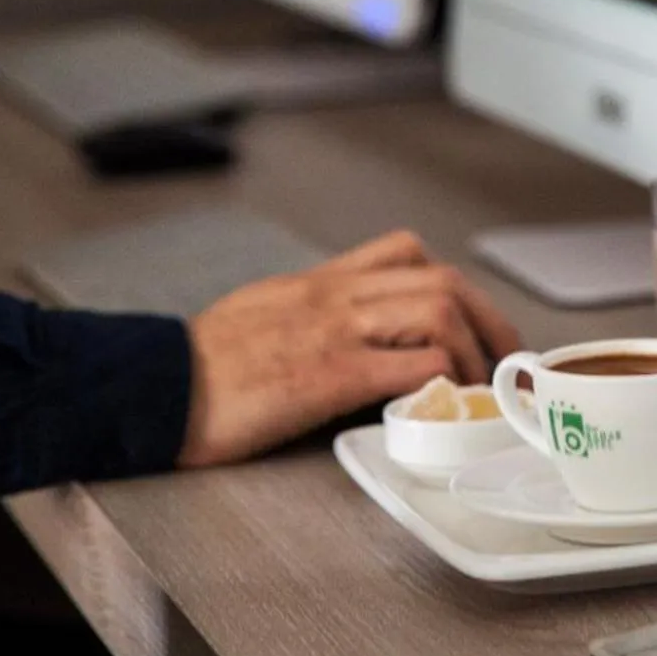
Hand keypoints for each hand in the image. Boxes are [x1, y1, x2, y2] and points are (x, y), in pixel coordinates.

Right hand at [177, 231, 522, 467]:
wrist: (150, 387)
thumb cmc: (199, 367)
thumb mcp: (262, 316)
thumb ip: (310, 316)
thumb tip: (352, 340)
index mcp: (318, 282)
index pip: (403, 252)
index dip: (452, 282)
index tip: (473, 318)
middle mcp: (334, 296)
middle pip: (440, 280)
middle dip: (489, 317)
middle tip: (506, 356)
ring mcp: (334, 332)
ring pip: (438, 312)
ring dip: (475, 351)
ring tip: (483, 388)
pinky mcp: (329, 376)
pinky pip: (410, 366)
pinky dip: (444, 382)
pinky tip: (449, 403)